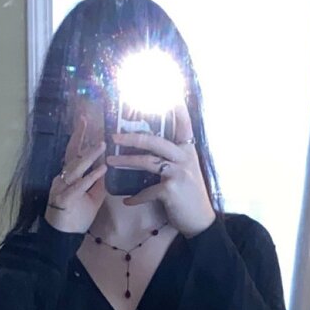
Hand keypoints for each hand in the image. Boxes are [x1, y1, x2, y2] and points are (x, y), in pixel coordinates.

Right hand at [44, 115, 106, 233]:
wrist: (63, 237)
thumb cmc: (76, 217)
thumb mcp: (93, 197)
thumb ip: (98, 183)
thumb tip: (107, 167)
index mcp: (68, 176)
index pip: (74, 153)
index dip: (79, 137)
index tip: (86, 121)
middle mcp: (63, 178)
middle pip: (71, 154)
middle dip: (79, 136)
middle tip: (86, 119)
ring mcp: (62, 188)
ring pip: (76, 168)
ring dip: (89, 156)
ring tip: (102, 144)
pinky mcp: (65, 200)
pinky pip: (79, 186)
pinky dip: (90, 178)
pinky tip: (102, 170)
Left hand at [105, 100, 215, 237]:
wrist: (200, 220)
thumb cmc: (189, 195)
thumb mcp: (186, 170)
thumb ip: (173, 156)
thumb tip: (152, 146)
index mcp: (187, 149)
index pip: (183, 122)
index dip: (175, 105)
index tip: (167, 89)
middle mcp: (184, 157)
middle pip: (154, 140)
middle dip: (132, 137)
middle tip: (114, 136)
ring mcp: (178, 173)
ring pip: (147, 162)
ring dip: (125, 161)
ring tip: (110, 162)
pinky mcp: (170, 190)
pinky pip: (146, 191)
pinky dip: (135, 198)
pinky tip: (127, 202)